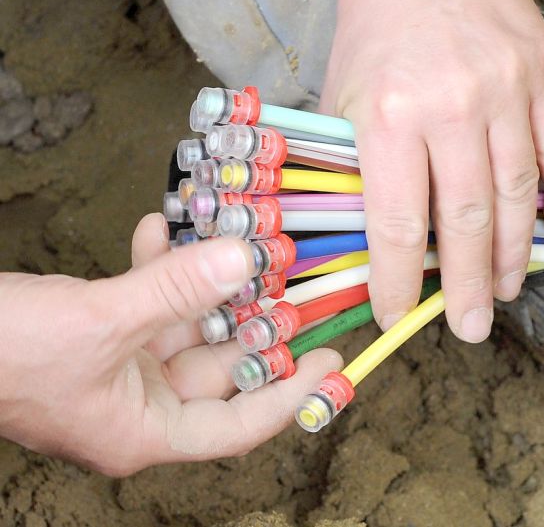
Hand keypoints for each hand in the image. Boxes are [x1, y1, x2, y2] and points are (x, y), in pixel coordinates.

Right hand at [0, 214, 341, 475]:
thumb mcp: (100, 320)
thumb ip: (177, 291)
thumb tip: (246, 260)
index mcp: (143, 431)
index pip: (239, 425)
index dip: (292, 393)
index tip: (332, 357)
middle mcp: (136, 405)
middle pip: (219, 368)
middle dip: (254, 320)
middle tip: (292, 279)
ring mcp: (115, 370)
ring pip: (184, 327)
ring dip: (206, 283)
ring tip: (235, 240)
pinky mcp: (95, 335)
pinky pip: (143, 303)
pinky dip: (156, 268)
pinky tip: (163, 227)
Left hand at [320, 0, 543, 342]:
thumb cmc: (379, 31)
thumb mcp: (344, 99)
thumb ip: (358, 168)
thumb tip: (377, 242)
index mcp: (389, 115)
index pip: (399, 223)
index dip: (399, 281)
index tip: (400, 314)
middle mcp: (451, 108)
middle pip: (466, 220)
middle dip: (469, 284)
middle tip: (470, 325)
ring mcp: (506, 94)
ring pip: (517, 196)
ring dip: (515, 254)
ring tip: (507, 290)